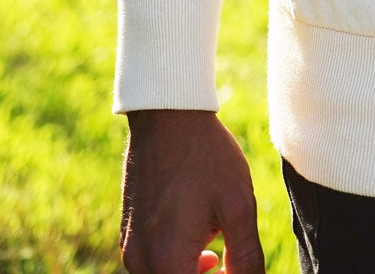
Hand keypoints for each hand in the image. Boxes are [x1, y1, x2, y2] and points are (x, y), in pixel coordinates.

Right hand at [120, 109, 264, 273]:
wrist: (167, 116)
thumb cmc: (206, 156)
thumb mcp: (238, 205)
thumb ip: (246, 257)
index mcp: (168, 262)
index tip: (236, 266)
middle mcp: (141, 263)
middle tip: (228, 262)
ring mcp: (130, 250)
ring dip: (191, 273)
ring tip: (214, 248)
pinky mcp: (128, 236)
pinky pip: (153, 265)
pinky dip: (176, 262)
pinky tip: (198, 237)